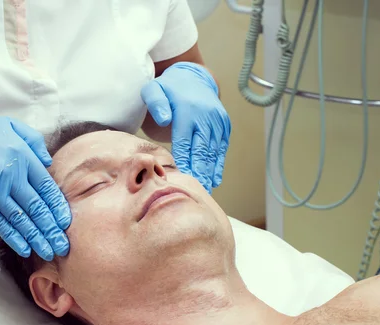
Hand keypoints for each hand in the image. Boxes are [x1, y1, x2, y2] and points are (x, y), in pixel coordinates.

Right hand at [0, 117, 70, 260]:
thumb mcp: (10, 126)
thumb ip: (33, 140)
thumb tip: (49, 162)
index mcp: (22, 156)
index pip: (47, 187)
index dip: (58, 207)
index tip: (67, 223)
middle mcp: (11, 175)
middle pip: (37, 207)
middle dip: (52, 229)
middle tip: (63, 247)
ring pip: (21, 219)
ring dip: (36, 239)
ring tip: (49, 253)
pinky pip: (0, 223)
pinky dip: (14, 238)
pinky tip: (25, 249)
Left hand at [141, 62, 230, 189]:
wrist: (193, 76)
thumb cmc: (169, 87)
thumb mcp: (155, 89)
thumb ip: (155, 102)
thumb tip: (164, 119)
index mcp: (188, 111)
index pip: (184, 142)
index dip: (183, 162)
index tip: (181, 179)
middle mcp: (206, 117)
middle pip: (201, 150)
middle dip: (198, 172)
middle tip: (194, 192)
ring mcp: (217, 121)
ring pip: (213, 152)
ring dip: (209, 172)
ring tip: (205, 190)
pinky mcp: (224, 125)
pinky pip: (221, 148)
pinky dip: (218, 165)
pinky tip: (214, 180)